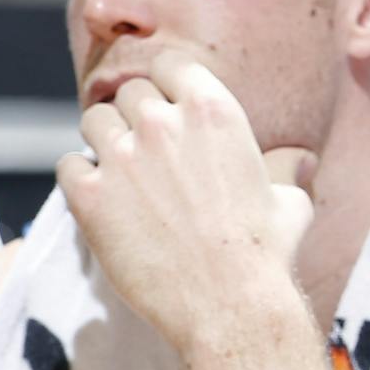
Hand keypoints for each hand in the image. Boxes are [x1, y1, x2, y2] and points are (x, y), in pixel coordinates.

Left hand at [57, 51, 316, 354]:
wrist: (229, 305)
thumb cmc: (264, 253)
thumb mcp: (289, 201)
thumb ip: (285, 168)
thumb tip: (302, 158)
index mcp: (212, 110)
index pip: (169, 65)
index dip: (165, 84)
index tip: (166, 105)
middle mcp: (162, 124)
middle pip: (130, 94)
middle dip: (136, 117)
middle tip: (146, 151)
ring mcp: (122, 157)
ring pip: (94, 121)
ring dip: (104, 140)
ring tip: (119, 171)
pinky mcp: (90, 195)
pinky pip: (68, 165)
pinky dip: (79, 178)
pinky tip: (99, 199)